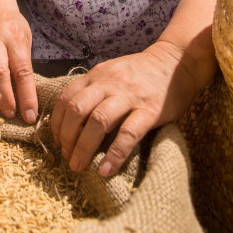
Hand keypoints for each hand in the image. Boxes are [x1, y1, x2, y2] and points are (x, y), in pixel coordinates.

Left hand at [50, 41, 202, 175]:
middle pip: (77, 110)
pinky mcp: (150, 111)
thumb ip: (94, 89)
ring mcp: (129, 96)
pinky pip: (128, 134)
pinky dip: (114, 154)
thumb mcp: (111, 72)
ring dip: (84, 147)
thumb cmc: (141, 72)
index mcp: (97, 75)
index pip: (66, 97)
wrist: (176, 62)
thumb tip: (74, 118)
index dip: (57, 121)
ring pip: (98, 122)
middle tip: (66, 157)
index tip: (57, 140)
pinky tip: (105, 170)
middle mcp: (109, 83)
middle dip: (67, 137)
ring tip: (79, 165)